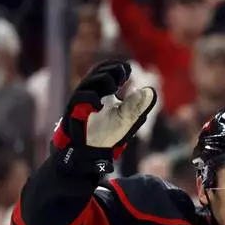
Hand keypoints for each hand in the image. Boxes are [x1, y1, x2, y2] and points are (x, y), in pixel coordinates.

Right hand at [52, 60, 156, 176]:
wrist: (90, 155)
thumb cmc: (106, 135)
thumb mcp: (127, 119)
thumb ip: (137, 106)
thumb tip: (151, 91)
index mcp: (102, 93)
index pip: (106, 73)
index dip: (116, 69)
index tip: (128, 69)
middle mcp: (89, 95)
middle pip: (96, 75)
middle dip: (110, 71)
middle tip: (123, 71)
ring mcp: (80, 104)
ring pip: (87, 85)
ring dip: (102, 81)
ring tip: (114, 84)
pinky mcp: (73, 114)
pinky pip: (79, 101)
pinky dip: (89, 99)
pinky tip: (99, 103)